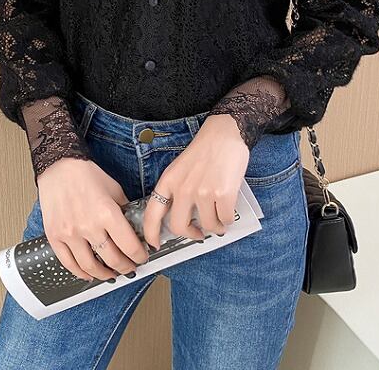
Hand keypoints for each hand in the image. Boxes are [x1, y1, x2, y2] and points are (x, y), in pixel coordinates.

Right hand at [37, 158, 149, 280]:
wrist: (59, 166)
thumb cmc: (86, 175)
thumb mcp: (114, 189)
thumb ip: (124, 210)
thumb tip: (134, 228)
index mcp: (107, 212)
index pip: (129, 245)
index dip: (139, 256)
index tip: (142, 257)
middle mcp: (88, 226)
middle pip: (112, 259)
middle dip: (126, 267)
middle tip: (130, 268)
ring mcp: (70, 233)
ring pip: (90, 266)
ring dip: (105, 275)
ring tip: (112, 275)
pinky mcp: (54, 237)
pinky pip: (68, 263)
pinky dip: (80, 273)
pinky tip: (89, 274)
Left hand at [143, 115, 249, 249]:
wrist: (225, 134)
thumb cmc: (204, 150)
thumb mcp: (180, 168)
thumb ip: (177, 190)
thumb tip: (182, 218)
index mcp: (169, 181)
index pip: (152, 213)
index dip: (151, 233)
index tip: (154, 244)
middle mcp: (183, 189)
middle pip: (179, 226)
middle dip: (190, 234)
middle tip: (197, 234)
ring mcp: (203, 193)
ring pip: (206, 226)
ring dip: (214, 227)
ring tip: (219, 219)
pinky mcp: (223, 195)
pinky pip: (224, 220)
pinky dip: (227, 220)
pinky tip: (227, 211)